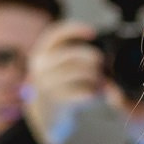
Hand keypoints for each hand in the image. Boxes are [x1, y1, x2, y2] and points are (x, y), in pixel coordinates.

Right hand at [23, 21, 106, 143]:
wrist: (44, 114)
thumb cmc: (58, 85)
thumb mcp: (56, 66)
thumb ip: (71, 54)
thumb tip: (102, 51)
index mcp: (41, 53)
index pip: (56, 34)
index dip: (75, 29)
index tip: (92, 32)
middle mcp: (41, 67)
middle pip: (74, 54)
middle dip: (94, 58)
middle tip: (101, 65)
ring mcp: (48, 85)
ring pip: (82, 73)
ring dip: (97, 77)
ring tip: (100, 82)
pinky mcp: (58, 101)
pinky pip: (85, 93)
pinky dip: (95, 93)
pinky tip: (95, 95)